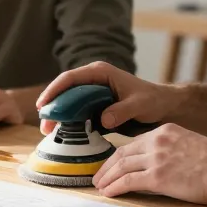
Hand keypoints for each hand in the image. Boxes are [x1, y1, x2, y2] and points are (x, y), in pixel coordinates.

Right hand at [36, 61, 173, 135]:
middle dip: (52, 105)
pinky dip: (69, 122)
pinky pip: (77, 112)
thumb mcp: (140, 104)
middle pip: (65, 90)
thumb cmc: (153, 100)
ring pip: (68, 102)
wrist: (163, 107)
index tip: (44, 105)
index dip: (54, 90)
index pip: (71, 78)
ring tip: (48, 131)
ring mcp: (92, 93)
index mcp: (100, 73)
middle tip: (44, 124)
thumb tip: (103, 119)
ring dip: (58, 115)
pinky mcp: (95, 106)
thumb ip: (122, 111)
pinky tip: (63, 133)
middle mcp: (93, 80)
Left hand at [93, 123, 206, 203]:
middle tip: (98, 177)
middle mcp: (157, 141)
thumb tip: (163, 167)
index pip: (134, 144)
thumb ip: (173, 152)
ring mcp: (157, 158)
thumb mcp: (191, 146)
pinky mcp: (159, 177)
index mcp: (165, 132)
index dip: (119, 156)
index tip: (111, 165)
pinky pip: (128, 182)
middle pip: (122, 153)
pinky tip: (109, 193)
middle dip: (107, 167)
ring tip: (99, 187)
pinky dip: (115, 188)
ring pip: (121, 167)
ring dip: (107, 178)